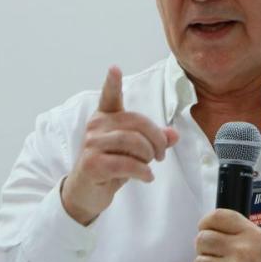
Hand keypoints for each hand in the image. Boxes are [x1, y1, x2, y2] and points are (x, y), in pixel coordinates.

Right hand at [61, 66, 178, 224]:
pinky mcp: (92, 163)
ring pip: (132, 142)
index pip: (109, 96)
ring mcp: (91, 144)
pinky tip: (146, 177)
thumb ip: (153, 140)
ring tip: (149, 165)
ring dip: (148, 156)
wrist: (86, 192)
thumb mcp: (134, 151)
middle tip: (160, 155)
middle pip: (137, 123)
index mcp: (105, 117)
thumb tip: (173, 135)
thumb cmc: (111, 166)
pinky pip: (126, 163)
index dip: (112, 83)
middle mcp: (95, 126)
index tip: (114, 68)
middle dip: (156, 140)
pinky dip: (142, 171)